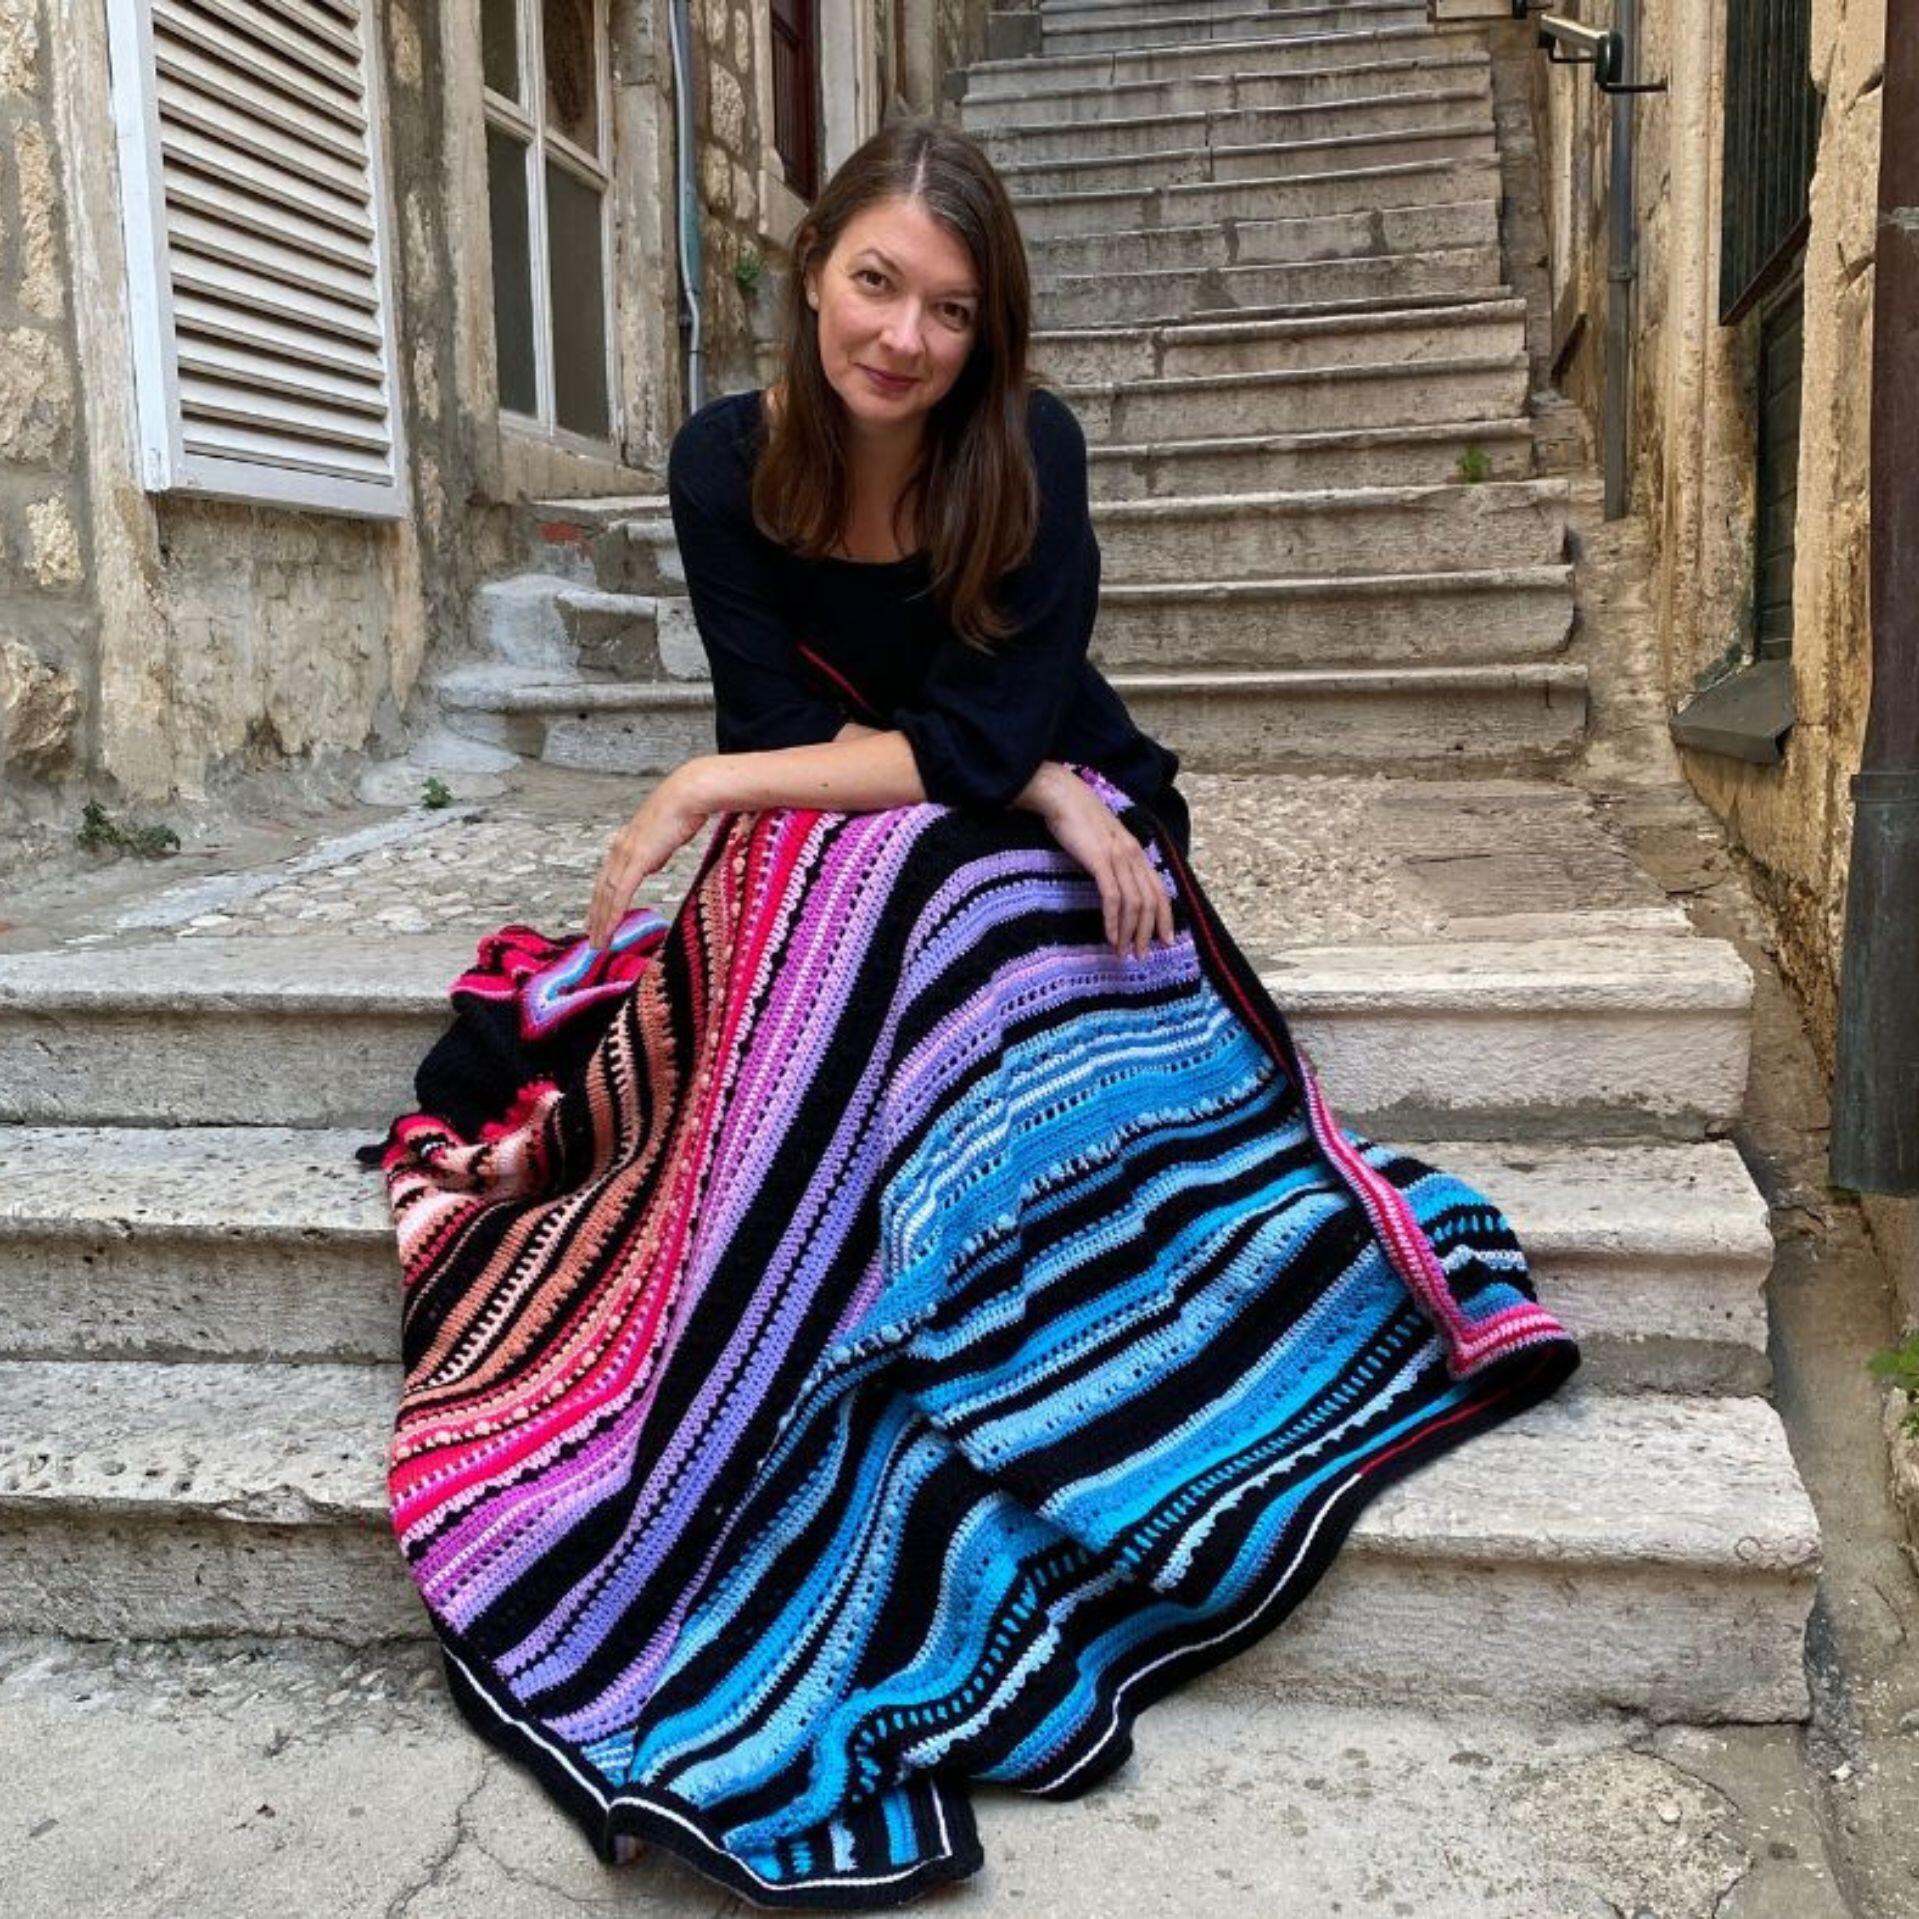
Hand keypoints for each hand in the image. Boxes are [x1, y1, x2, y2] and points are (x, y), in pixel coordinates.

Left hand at [584, 768, 717, 947]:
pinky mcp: (636, 859)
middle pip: (601, 890)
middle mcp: (619, 849)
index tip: (596, 919)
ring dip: (601, 921)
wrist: (689, 795)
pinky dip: (613, 913)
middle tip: (592, 939)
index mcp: (625, 843)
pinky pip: (620, 893)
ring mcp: (626, 854)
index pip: (607, 878)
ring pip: (607, 895)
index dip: (600, 901)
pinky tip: (610, 928)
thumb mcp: (665, 837)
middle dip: (595, 917)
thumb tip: (651, 865)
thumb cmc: (683, 810)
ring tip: (598, 942)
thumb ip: (654, 853)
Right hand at [1037, 773, 1176, 959]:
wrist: (1062, 796)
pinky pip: (1112, 897)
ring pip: (1134, 903)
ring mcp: (1118, 857)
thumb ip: (1115, 860)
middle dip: (1148, 933)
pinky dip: (1113, 920)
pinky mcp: (1100, 860)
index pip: (1159, 891)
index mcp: (1137, 852)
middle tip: (1142, 955)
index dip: (1165, 918)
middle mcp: (1133, 855)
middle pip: (1151, 901)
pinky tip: (1110, 936)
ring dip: (1129, 932)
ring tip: (1123, 952)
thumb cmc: (1078, 819)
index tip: (1165, 941)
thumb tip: (1118, 885)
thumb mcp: (1105, 840)